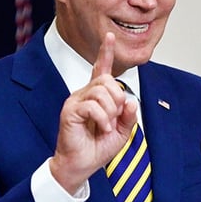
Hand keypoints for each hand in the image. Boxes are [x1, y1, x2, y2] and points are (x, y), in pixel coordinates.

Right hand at [50, 32, 138, 192]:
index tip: (110, 36)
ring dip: (111, 111)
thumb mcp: (122, 131)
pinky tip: (102, 129)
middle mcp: (84, 94)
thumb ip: (128, 115)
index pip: (101, 69)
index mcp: (97, 96)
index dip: (106, 52)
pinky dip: (103, 119)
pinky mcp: (70, 111)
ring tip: (107, 126)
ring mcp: (75, 101)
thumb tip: (130, 100)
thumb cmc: (97, 148)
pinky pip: (92, 105)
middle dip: (118, 99)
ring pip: (101, 92)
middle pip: (107, 80)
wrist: (81, 165)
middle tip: (115, 118)